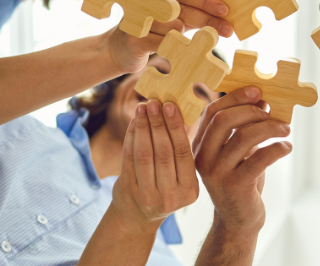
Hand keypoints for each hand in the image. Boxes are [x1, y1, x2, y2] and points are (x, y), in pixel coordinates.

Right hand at [106, 0, 232, 73]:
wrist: (118, 51)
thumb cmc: (154, 33)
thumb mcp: (175, 22)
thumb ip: (195, 17)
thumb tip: (226, 18)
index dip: (206, 1)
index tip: (225, 10)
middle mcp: (148, 2)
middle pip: (183, 9)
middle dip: (208, 20)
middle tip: (228, 30)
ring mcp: (138, 19)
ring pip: (172, 27)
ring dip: (191, 37)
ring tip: (206, 44)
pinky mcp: (133, 39)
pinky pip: (160, 43)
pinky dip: (175, 48)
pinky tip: (186, 54)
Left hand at [110, 100, 198, 228]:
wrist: (139, 216)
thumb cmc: (165, 188)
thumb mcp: (181, 178)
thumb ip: (181, 152)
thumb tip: (176, 110)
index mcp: (189, 190)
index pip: (183, 152)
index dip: (175, 127)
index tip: (170, 105)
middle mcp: (170, 196)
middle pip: (164, 152)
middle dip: (158, 123)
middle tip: (154, 102)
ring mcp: (148, 196)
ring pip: (145, 154)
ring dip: (143, 127)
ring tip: (142, 107)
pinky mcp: (129, 192)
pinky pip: (129, 158)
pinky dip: (131, 137)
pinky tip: (134, 122)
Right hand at [193, 86, 291, 235]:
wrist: (237, 220)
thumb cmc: (239, 180)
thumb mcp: (235, 152)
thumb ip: (242, 127)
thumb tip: (262, 99)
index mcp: (200, 144)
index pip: (212, 111)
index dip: (234, 97)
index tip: (256, 90)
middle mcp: (203, 157)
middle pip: (223, 120)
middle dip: (251, 110)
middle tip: (271, 112)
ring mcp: (218, 172)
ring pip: (244, 137)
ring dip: (269, 128)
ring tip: (285, 129)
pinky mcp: (236, 185)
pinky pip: (259, 158)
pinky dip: (277, 148)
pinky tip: (286, 148)